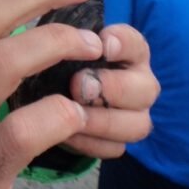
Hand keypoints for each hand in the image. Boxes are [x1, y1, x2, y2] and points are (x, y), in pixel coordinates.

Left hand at [65, 24, 158, 157]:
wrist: (41, 97)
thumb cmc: (57, 62)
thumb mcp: (60, 47)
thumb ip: (68, 41)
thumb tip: (70, 39)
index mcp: (128, 52)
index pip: (136, 44)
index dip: (123, 43)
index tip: (103, 44)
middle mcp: (138, 83)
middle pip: (146, 89)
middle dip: (113, 87)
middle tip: (79, 85)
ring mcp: (133, 115)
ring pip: (137, 125)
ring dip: (102, 120)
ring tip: (71, 112)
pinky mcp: (117, 142)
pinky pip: (115, 148)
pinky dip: (91, 143)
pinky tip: (66, 134)